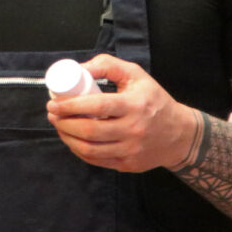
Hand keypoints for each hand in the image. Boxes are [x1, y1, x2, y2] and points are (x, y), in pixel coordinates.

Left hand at [46, 54, 200, 172]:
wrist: (179, 134)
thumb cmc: (153, 100)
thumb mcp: (136, 75)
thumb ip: (108, 66)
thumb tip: (79, 69)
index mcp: (134, 105)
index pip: (97, 106)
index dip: (70, 106)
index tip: (54, 103)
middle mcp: (133, 130)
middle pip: (89, 131)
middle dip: (63, 123)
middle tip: (52, 114)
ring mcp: (131, 150)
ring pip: (89, 149)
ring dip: (67, 138)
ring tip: (59, 127)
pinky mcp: (128, 165)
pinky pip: (97, 160)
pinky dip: (79, 151)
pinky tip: (73, 140)